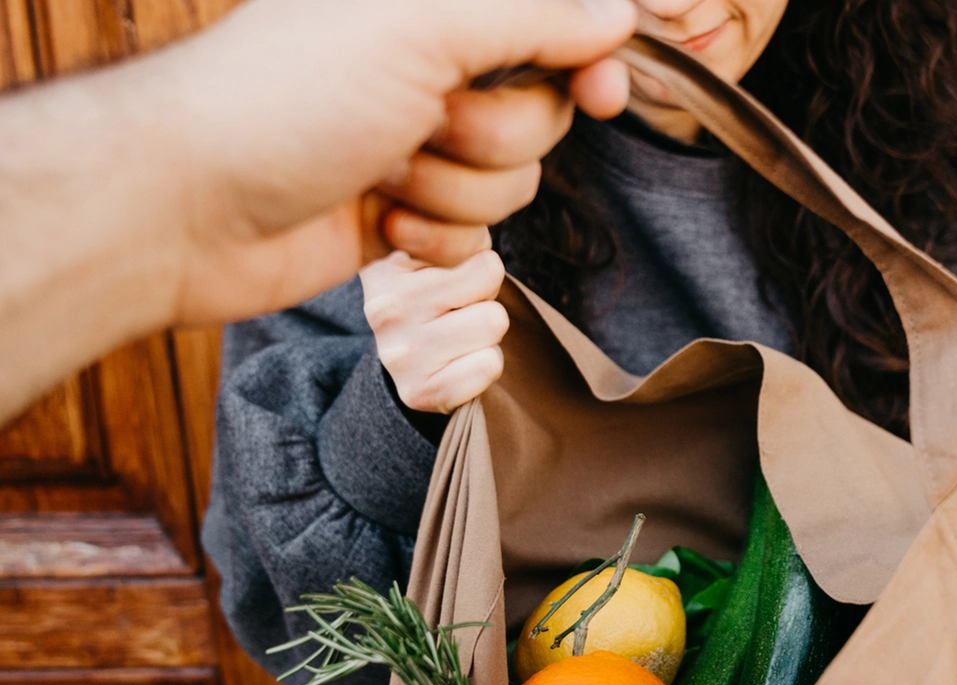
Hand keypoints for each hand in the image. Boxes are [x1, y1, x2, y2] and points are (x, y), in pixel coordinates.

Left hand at [165, 0, 636, 324]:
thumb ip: (530, 14)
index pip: (551, 23)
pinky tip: (379, 221)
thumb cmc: (282, 99)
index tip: (604, 92)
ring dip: (456, 190)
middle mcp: (426, 66)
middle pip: (543, 111)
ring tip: (383, 176)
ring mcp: (415, 141)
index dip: (589, 57)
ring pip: (513, 180)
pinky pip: (475, 234)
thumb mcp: (418, 27)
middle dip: (495, 134)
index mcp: (429, 7)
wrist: (187, 209)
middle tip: (428, 124)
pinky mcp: (404, 212)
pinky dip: (435, 237)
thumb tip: (615, 16)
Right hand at [363, 250, 510, 413]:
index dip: (481, 264)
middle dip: (485, 296)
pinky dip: (486, 364)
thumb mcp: (446, 253)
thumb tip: (480, 260)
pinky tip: (459, 363)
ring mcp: (397, 353)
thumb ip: (461, 236)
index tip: (454, 276)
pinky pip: (488, 366)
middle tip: (459, 310)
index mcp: (386, 264)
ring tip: (459, 334)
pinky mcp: (418, 392)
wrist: (417, 365)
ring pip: (493, 322)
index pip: (471, 245)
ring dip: (487, 331)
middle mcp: (383, 307)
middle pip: (488, 279)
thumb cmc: (442, 296)